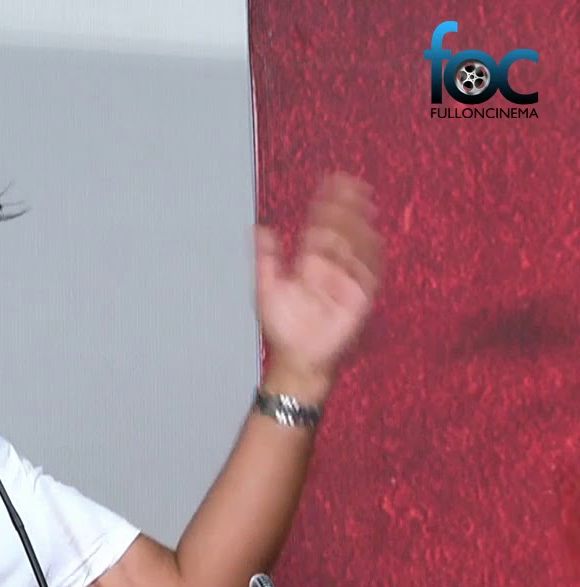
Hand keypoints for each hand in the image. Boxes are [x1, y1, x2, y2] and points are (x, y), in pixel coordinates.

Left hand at [254, 173, 382, 401]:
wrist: (297, 358)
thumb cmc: (283, 327)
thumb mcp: (267, 288)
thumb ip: (266, 258)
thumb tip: (261, 227)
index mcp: (311, 262)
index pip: (321, 226)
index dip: (327, 204)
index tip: (332, 181)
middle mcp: (331, 268)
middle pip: (342, 230)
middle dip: (347, 207)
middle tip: (350, 183)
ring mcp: (347, 282)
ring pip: (357, 247)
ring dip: (360, 224)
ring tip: (361, 201)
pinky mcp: (359, 299)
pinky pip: (369, 274)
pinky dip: (371, 256)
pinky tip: (372, 237)